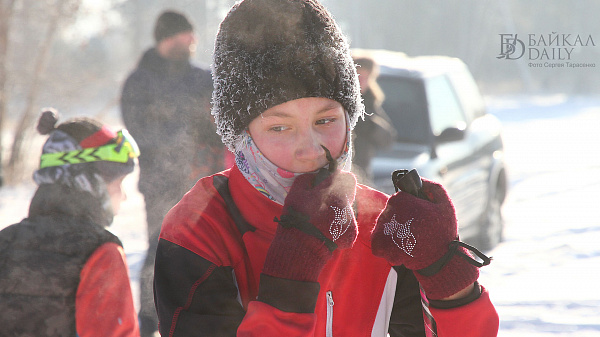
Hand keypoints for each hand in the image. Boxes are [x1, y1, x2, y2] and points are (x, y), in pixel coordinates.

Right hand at [262, 167, 357, 281]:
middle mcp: (346, 204)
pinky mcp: (352, 233)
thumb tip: (315, 175)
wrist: (301, 247)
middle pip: (348, 195)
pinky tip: (326, 231)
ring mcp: (351, 220)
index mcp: (334, 191)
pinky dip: (339, 226)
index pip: (348, 178)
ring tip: (322, 221)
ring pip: (348, 210)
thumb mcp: (295, 193)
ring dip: (338, 212)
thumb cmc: (296, 217)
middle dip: (338, 196)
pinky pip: (347, 224)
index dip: (341, 179)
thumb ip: (307, 179)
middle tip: (323, 205)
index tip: (331, 184)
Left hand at [371, 179, 479, 299]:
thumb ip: (430, 186)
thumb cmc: (443, 231)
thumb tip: (415, 178)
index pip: (399, 198)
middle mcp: (387, 212)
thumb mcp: (444, 203)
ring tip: (410, 239)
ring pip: (384, 225)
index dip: (411, 207)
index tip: (420, 216)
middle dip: (402, 219)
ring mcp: (381, 229)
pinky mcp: (378, 245)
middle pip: (391, 212)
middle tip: (416, 229)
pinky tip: (400, 246)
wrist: (439, 261)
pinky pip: (378, 238)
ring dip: (394, 231)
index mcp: (401, 199)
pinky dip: (387, 243)